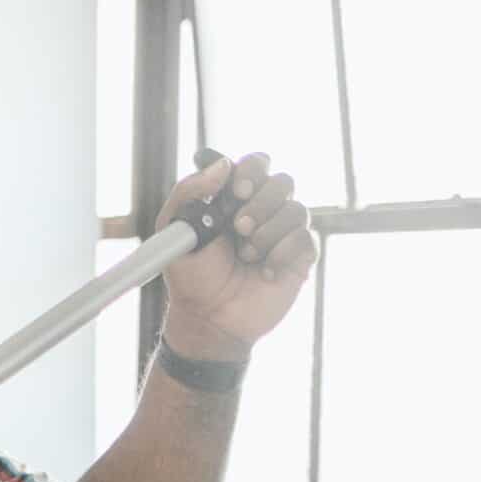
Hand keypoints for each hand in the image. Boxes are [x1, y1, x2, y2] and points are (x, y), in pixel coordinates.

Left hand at [155, 149, 316, 358]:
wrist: (208, 317)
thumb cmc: (191, 275)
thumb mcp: (174, 229)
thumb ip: (189, 191)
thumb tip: (222, 164)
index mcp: (235, 199)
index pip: (257, 164)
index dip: (251, 171)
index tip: (237, 192)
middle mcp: (263, 211)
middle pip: (283, 181)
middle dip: (261, 203)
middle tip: (239, 228)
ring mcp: (282, 233)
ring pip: (297, 209)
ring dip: (268, 232)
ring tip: (247, 256)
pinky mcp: (298, 257)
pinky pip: (306, 239)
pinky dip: (282, 254)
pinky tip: (264, 273)